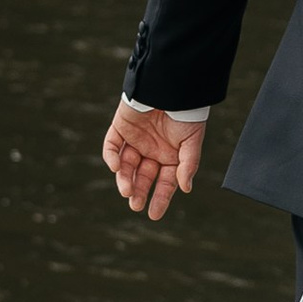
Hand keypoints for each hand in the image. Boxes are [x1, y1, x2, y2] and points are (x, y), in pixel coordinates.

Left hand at [102, 101, 203, 220]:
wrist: (171, 86)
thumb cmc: (186, 113)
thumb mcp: (191, 141)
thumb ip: (187, 164)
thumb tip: (185, 188)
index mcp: (170, 157)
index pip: (164, 183)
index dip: (160, 199)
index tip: (153, 214)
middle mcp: (151, 151)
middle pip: (142, 177)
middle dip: (139, 191)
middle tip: (135, 204)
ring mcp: (135, 140)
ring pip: (126, 165)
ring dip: (125, 178)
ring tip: (127, 190)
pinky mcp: (120, 128)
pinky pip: (112, 146)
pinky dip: (111, 157)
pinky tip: (116, 167)